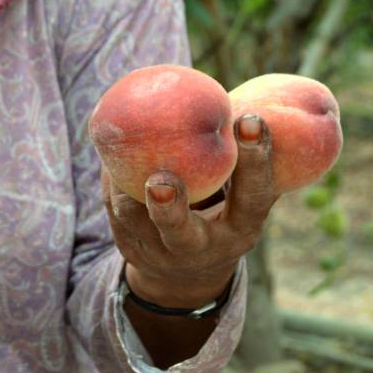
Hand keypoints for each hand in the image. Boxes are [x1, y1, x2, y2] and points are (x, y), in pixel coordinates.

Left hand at [101, 114, 278, 308]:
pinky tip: (111, 145)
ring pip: (134, 221)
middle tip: (161, 179)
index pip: (254, 198)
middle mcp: (200, 249)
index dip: (254, 162)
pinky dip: (111, 176)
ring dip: (125, 185)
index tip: (249, 120)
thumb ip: (249, 160)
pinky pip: (113, 208)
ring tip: (123, 143)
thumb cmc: (226, 213)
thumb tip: (261, 98)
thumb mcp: (245, 196)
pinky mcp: (129, 246)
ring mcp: (159, 253)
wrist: (186, 274)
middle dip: (170, 208)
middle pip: (180, 233)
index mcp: (241, 232)